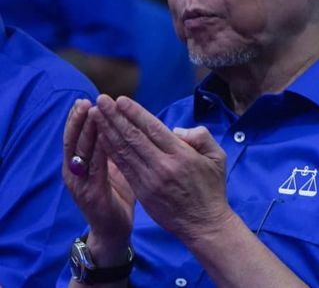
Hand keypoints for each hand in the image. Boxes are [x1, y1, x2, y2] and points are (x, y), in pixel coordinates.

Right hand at [62, 96, 135, 263]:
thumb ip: (113, 150)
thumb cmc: (117, 196)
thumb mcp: (115, 169)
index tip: (89, 100)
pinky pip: (94, 169)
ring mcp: (80, 183)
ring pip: (80, 152)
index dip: (82, 119)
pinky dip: (97, 152)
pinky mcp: (91, 194)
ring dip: (86, 132)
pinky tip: (102, 139)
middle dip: (80, 120)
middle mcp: (75, 172)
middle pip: (74, 140)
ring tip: (91, 113)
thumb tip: (123, 126)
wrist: (114, 230)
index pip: (78, 136)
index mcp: (81, 164)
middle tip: (86, 102)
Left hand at [90, 95, 235, 244]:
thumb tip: (176, 130)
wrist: (203, 223)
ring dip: (108, 131)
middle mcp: (162, 166)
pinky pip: (123, 167)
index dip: (135, 113)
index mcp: (182, 155)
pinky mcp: (141, 191)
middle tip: (101, 100)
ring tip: (96, 115)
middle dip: (115, 117)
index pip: (153, 128)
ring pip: (124, 150)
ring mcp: (149, 179)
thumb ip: (201, 136)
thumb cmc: (212, 188)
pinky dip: (111, 151)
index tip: (120, 100)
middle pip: (134, 136)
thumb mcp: (218, 157)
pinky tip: (102, 139)